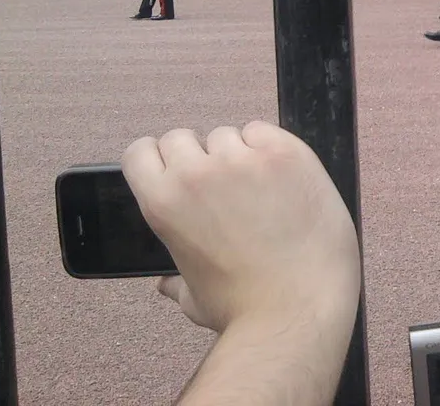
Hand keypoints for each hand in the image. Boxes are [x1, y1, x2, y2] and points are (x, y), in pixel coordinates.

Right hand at [121, 122, 360, 335]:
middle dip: (198, 156)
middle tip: (222, 184)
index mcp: (163, 203)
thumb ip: (175, 282)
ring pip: (228, 134)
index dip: (158, 159)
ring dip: (237, 152)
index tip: (176, 170)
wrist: (300, 305)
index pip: (140, 152)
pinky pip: (264, 130)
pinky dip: (269, 147)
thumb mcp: (193, 298)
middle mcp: (197, 173)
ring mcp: (243, 159)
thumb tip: (165, 284)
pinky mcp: (286, 153)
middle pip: (183, 137)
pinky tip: (281, 176)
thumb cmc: (245, 308)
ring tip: (258, 186)